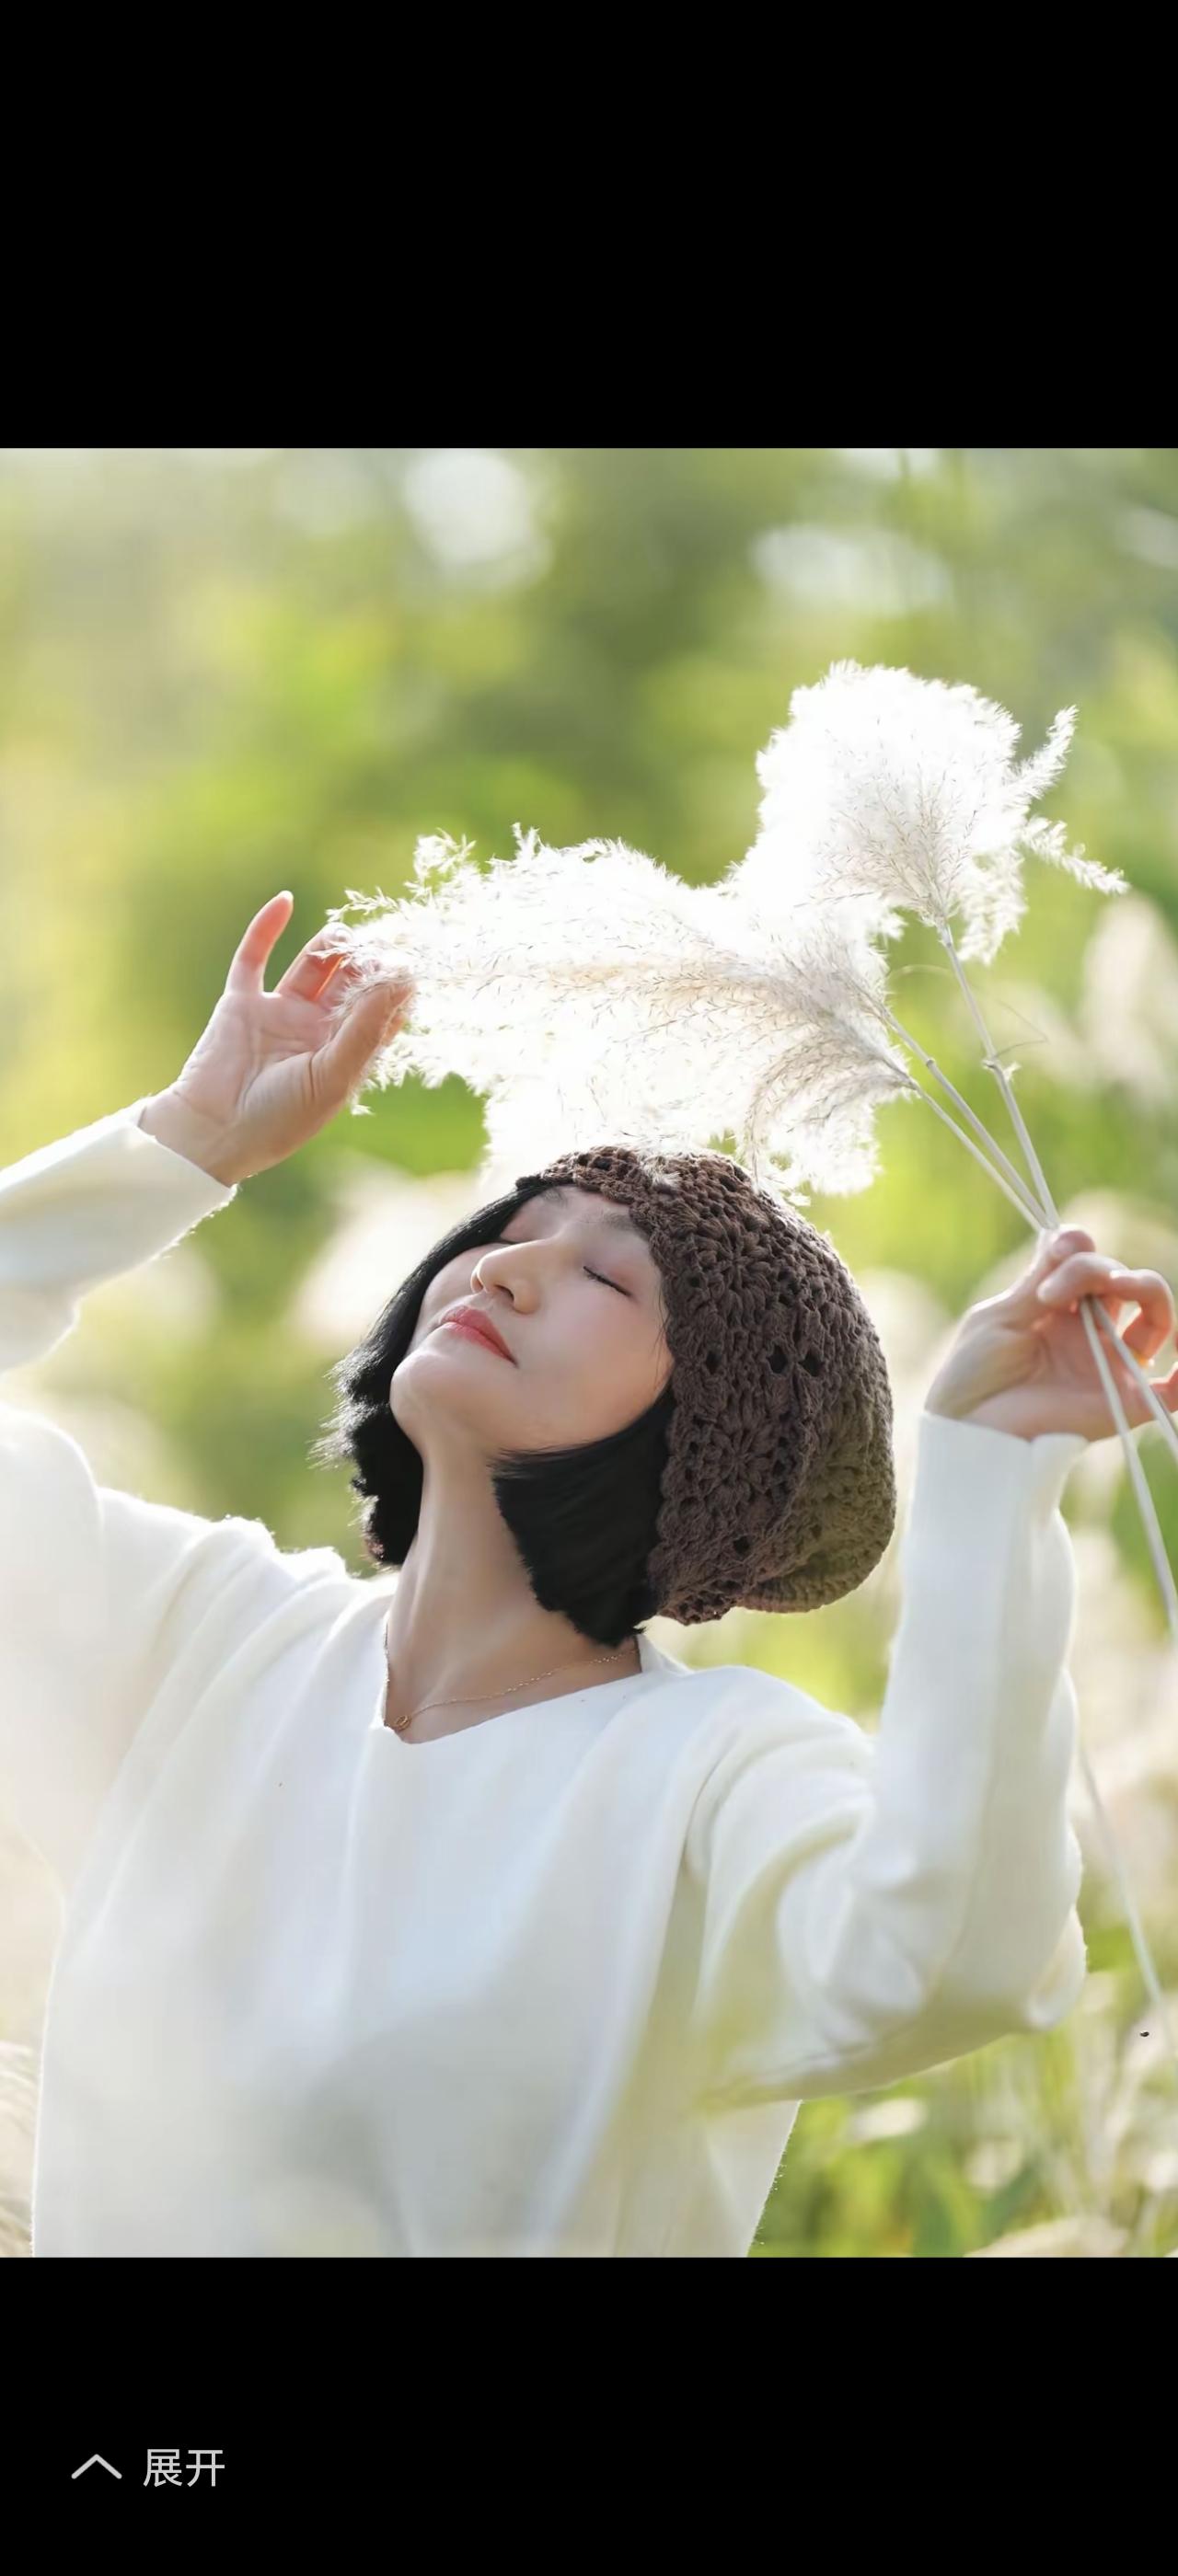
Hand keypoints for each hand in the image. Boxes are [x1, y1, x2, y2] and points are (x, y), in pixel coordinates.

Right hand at [142, 894, 413, 1183]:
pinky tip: (285, 900)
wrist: (212, 1131)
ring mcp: (280, 1012)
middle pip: (350, 982)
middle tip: (381, 940)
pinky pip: (255, 957)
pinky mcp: (242, 1001)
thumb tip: (399, 981)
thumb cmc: (279, 1118)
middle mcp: (316, 1030)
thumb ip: (364, 1030)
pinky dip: (267, 928)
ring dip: (330, 945)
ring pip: (312, 965)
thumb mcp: (333, 1077)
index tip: (411, 962)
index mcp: (345, 1054)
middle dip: (366, 961)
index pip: (379, 1012)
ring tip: (344, 933)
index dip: (394, 987)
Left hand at [923, 1226, 1177, 1443]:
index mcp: (1058, 1309)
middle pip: (1122, 1281)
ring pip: (1155, 1318)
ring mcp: (1108, 1366)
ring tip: (1114, 1286)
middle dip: (1096, 1268)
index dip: (1079, 1248)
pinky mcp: (1121, 1404)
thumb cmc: (971, 1376)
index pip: (1088, 1262)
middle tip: (1058, 1289)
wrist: (966, 1430)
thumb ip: (1040, 1282)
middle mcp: (1089, 1333)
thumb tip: (1068, 1235)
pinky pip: (1168, 1395)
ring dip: (1144, 1288)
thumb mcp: (1001, 1317)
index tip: (1055, 1253)